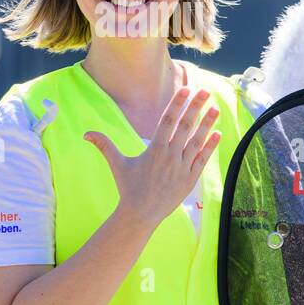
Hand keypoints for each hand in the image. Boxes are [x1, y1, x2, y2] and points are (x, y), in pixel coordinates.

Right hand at [84, 86, 221, 228]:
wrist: (140, 214)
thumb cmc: (128, 188)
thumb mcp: (117, 164)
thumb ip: (104, 145)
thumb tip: (85, 134)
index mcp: (154, 149)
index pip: (168, 120)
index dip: (177, 103)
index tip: (186, 89)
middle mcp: (170, 156)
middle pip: (185, 126)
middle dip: (196, 107)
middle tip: (205, 91)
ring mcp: (182, 167)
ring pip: (197, 141)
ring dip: (207, 123)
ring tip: (215, 109)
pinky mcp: (190, 179)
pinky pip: (202, 159)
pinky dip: (210, 146)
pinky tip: (218, 133)